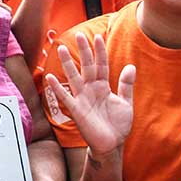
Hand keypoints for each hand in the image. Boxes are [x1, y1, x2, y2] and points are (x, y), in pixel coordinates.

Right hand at [45, 35, 134, 154]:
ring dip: (68, 64)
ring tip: (62, 49)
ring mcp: (83, 98)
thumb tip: (130, 66)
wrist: (111, 145)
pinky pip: (66, 97)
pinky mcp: (77, 110)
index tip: (98, 36)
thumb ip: (126, 85)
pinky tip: (50, 77)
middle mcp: (91, 90)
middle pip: (87, 67)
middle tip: (79, 35)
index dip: (100, 52)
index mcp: (103, 87)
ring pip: (74, 77)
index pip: (101, 65)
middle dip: (84, 51)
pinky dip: (57, 88)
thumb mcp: (126, 103)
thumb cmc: (118, 125)